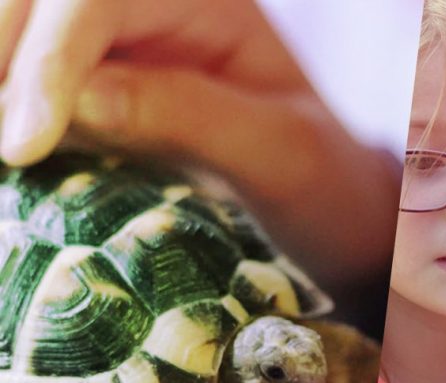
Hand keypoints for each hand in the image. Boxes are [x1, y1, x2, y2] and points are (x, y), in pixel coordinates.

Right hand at [0, 0, 398, 288]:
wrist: (324, 210)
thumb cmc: (320, 182)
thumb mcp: (283, 154)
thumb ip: (192, 117)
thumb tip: (81, 100)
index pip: (96, 0)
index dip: (50, 62)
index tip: (24, 144)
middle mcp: (149, 4)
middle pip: (33, 1)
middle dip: (6, 61)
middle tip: (8, 150)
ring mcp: (111, 41)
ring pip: (15, 32)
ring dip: (2, 84)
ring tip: (15, 153)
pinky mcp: (84, 82)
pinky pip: (21, 82)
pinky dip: (9, 105)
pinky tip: (21, 150)